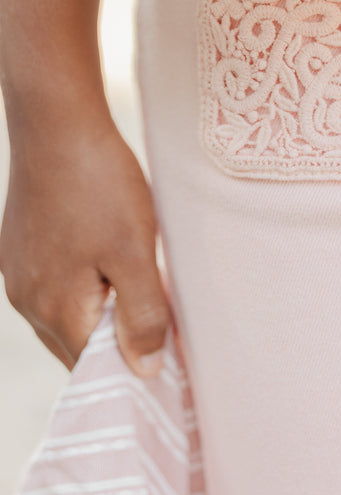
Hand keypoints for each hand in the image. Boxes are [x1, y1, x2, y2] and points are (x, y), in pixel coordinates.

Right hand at [0, 104, 170, 376]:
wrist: (57, 124)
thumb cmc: (100, 184)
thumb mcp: (135, 251)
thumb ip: (143, 315)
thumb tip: (146, 371)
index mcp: (56, 309)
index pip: (97, 368)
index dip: (135, 367)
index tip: (169, 357)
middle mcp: (26, 300)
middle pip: (77, 347)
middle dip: (117, 346)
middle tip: (161, 328)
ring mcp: (17, 273)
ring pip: (64, 316)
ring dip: (99, 315)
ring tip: (136, 293)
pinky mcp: (17, 248)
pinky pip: (52, 287)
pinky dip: (82, 289)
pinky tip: (106, 264)